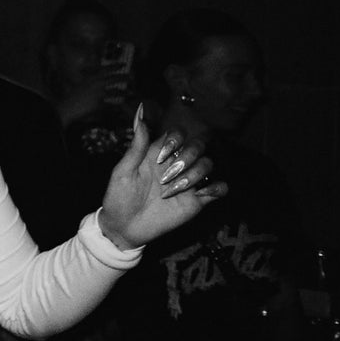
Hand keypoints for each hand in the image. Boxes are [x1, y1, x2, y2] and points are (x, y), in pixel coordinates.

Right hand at [56, 68, 132, 125]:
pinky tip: (121, 107)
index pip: (106, 69)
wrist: (65, 108)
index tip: (124, 65)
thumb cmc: (70, 98)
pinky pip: (112, 105)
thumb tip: (98, 81)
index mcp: (90, 78)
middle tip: (131, 78)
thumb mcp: (79, 86)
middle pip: (114, 78)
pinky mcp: (99, 105)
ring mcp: (98, 94)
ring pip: (116, 92)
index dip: (116, 66)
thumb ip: (89, 82)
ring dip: (125, 93)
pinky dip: (117, 106)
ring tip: (130, 93)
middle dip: (124, 78)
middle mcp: (95, 84)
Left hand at [99, 105, 227, 249]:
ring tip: (170, 192)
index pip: (178, 133)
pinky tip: (200, 194)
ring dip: (193, 176)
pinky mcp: (197, 200)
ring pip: (208, 164)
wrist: (124, 226)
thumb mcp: (123, 170)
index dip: (175, 140)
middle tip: (165, 178)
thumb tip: (140, 114)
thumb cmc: (119, 197)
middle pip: (198, 146)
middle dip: (186, 158)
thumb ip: (136, 145)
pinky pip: (220, 187)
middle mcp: (176, 164)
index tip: (160, 157)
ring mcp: (188, 182)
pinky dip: (216, 188)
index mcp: (159, 154)